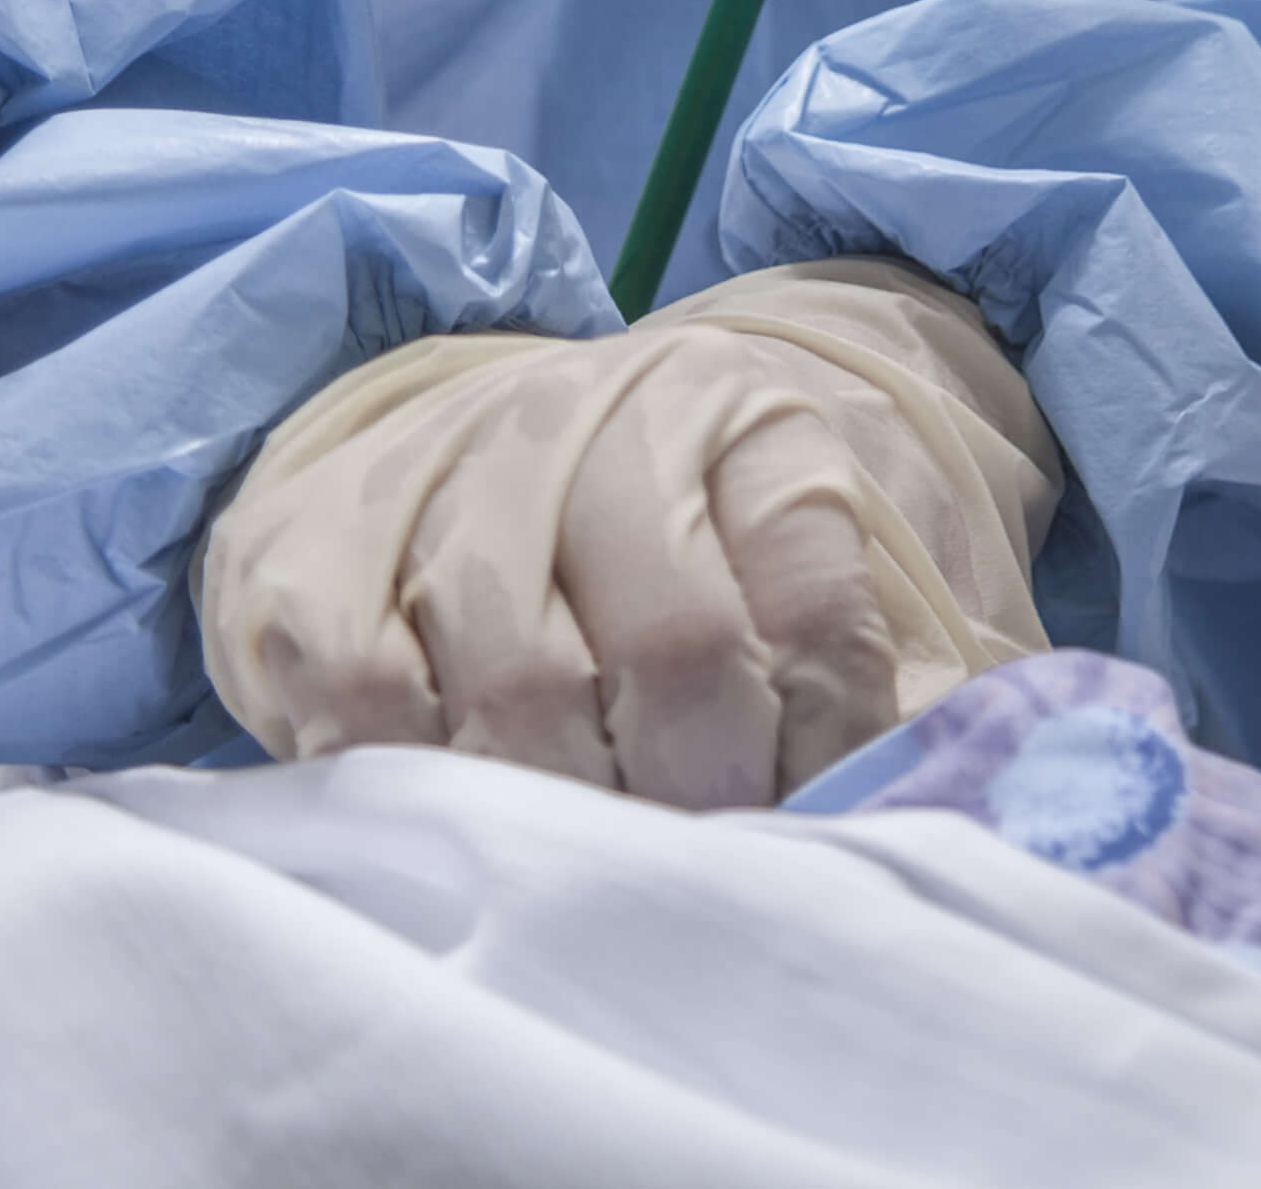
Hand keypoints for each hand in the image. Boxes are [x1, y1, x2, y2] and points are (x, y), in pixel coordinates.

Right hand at [197, 257, 1064, 807]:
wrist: (460, 447)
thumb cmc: (669, 540)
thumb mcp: (802, 552)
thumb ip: (889, 657)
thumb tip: (950, 771)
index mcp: (742, 408)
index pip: (816, 595)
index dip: (829, 733)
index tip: (819, 803)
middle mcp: (592, 413)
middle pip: (676, 646)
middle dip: (708, 788)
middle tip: (709, 851)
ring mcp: (442, 474)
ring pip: (526, 687)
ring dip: (577, 804)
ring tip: (602, 845)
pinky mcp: (310, 554)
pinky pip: (375, 708)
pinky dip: (433, 786)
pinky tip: (474, 804)